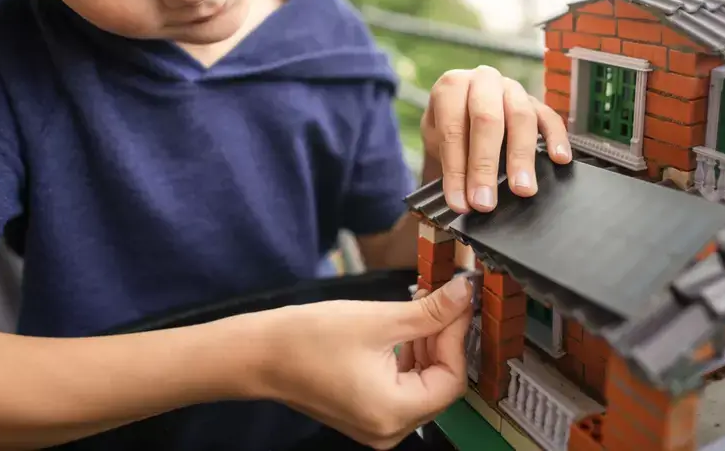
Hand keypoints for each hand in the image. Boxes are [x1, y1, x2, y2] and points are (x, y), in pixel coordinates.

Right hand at [255, 276, 473, 448]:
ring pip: (423, 384)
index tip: (459, 302)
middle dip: (443, 340)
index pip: (451, 379)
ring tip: (422, 308)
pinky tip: (405, 328)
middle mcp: (390, 430)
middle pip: (440, 384)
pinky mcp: (366, 413)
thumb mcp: (379, 319)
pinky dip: (409, 358)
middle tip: (444, 300)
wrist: (259, 353)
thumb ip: (430, 311)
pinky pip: (403, 388)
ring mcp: (377, 425)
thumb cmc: (310, 338)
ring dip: (427, 346)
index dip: (457, 337)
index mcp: (395, 413)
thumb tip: (465, 293)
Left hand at [421, 65, 570, 212]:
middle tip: (485, 201)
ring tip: (522, 189)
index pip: (453, 127)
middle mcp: (483, 81)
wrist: (463, 114)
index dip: (455, 169)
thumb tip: (461, 201)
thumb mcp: (436, 143)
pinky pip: (550, 117)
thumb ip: (448, 166)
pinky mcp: (536, 102)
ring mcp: (512, 89)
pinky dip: (556, 138)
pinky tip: (559, 159)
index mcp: (451, 86)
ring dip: (521, 157)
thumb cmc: (449, 131)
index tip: (459, 202)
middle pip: (487, 119)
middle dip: (485, 165)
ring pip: (521, 117)